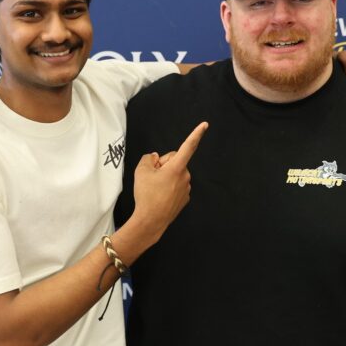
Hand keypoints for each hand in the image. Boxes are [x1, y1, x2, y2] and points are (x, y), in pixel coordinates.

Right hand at [131, 122, 207, 239]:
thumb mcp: (141, 171)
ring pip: (174, 174)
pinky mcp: (184, 198)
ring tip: (154, 189)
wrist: (150, 221)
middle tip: (152, 177)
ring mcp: (186, 188)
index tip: (205, 125)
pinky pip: (176, 186)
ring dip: (165, 177)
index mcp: (177, 167)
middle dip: (163, 165)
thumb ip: (148, 158)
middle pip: (174, 161)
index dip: (196, 134)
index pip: (188, 146)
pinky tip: (160, 196)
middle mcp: (185, 176)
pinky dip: (168, 188)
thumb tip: (155, 158)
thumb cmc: (146, 195)